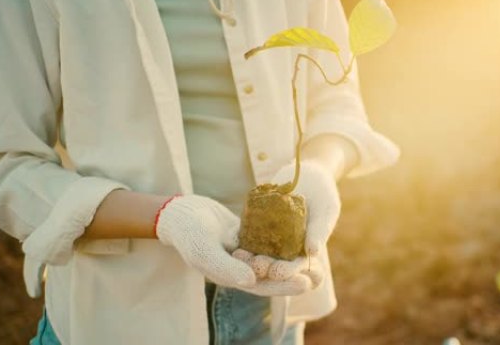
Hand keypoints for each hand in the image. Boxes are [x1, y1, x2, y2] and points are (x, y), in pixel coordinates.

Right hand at [156, 194, 318, 295]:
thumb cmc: (188, 234)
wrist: (179, 212)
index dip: (284, 286)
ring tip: (315, 255)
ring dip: (292, 257)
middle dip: (294, 275)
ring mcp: (245, 250)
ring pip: (273, 256)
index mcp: (232, 276)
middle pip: (273, 273)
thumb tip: (253, 281)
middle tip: (319, 275)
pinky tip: (302, 230)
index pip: (262, 286)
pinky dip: (283, 236)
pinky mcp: (247, 234)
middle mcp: (241, 266)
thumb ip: (227, 267)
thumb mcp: (204, 251)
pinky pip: (268, 236)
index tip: (304, 283)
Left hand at [237, 160, 339, 285]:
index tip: (278, 272)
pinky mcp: (258, 224)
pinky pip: (249, 233)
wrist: (307, 173)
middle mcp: (286, 249)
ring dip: (249, 256)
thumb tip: (313, 252)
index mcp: (305, 252)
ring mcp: (271, 237)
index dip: (288, 271)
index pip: (296, 266)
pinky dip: (242, 238)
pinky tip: (234, 240)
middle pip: (275, 262)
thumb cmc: (323, 193)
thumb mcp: (326, 210)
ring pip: (259, 251)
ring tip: (239, 256)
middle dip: (265, 266)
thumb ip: (320, 230)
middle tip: (255, 267)